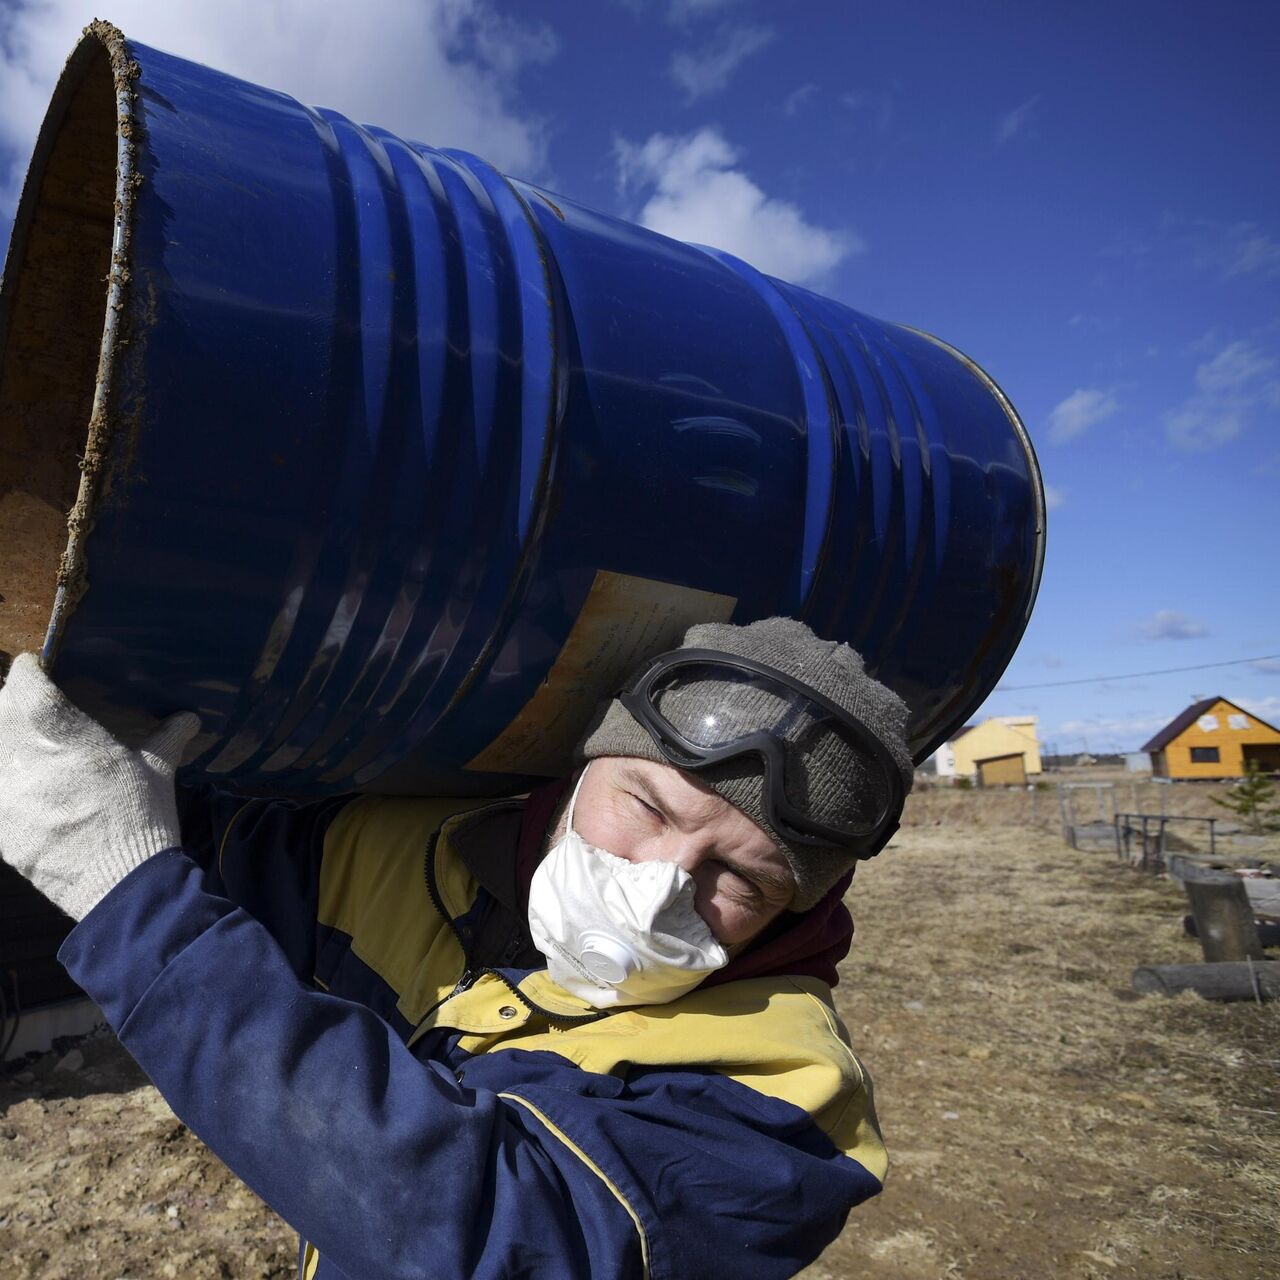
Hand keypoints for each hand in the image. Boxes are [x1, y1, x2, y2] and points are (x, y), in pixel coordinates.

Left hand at [0, 654, 199, 920]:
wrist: (123, 886)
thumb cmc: (144, 821)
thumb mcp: (158, 774)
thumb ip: (166, 739)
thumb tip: (188, 717)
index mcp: (74, 741)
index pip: (30, 689)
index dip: (28, 672)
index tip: (35, 667)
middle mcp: (33, 762)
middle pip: (0, 714)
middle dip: (11, 704)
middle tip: (27, 704)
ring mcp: (10, 797)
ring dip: (4, 740)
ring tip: (25, 746)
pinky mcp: (1, 829)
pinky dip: (6, 779)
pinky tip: (26, 785)